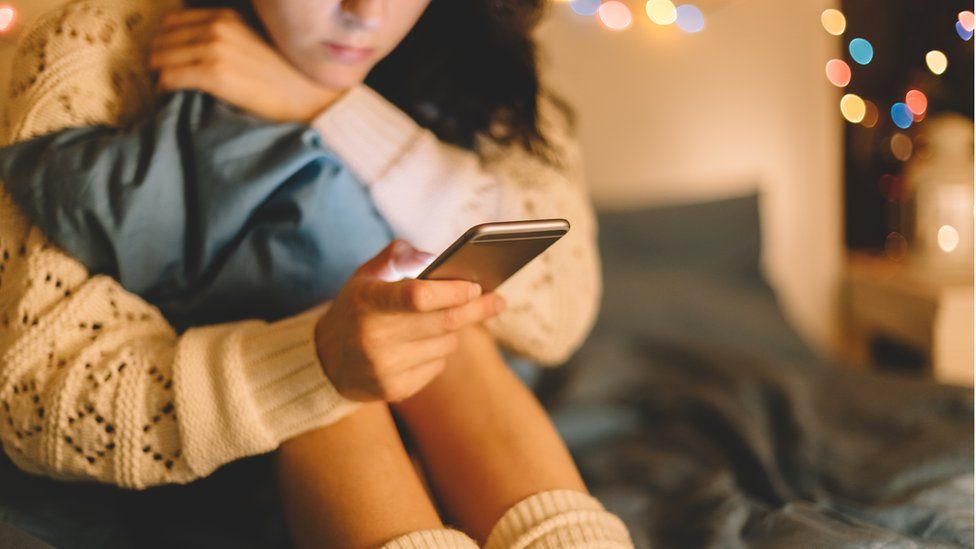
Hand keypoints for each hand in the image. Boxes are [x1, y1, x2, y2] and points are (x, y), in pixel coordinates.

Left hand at [150, 8, 340, 122]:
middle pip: (162, 39)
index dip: (164, 42)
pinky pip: (169, 78)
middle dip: (157, 59)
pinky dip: (163, 89)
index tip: (166, 60)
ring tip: (166, 90)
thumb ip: (226, 36)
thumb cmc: (284, 77)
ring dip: (158, 75)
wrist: (308, 97)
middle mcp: (218, 27)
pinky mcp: (215, 75)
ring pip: (160, 58)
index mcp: (226, 16)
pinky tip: (170, 97)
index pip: (173, 22)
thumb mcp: (254, 41)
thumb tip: (195, 46)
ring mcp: (215, 49)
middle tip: (163, 77)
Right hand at [314, 240, 506, 402]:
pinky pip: (437, 366)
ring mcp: (383, 367)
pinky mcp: (393, 390)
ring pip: (446, 345)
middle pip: (444, 322)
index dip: (452, 291)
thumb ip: (398, 256)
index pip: (418, 296)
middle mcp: (374, 337)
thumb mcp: (366, 276)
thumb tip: (434, 257)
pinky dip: (438, 353)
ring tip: (442, 321)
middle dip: (476, 309)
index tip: (476, 286)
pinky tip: (423, 346)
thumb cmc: (357, 309)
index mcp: (367, 301)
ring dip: (453, 331)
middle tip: (498, 300)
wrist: (325, 361)